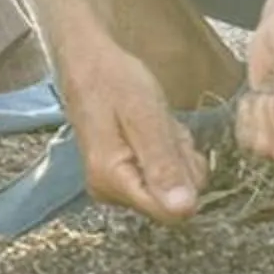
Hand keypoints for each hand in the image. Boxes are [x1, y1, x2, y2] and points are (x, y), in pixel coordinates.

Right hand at [57, 39, 206, 222]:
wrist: (88, 61)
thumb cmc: (114, 81)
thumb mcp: (144, 116)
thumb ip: (163, 164)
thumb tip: (185, 211)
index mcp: (111, 180)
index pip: (170, 212)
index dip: (185, 179)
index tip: (170, 143)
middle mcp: (109, 192)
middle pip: (173, 200)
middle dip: (180, 163)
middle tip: (163, 127)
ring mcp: (114, 186)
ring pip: (172, 188)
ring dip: (176, 154)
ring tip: (156, 123)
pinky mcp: (120, 177)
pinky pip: (161, 177)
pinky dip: (168, 153)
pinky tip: (153, 129)